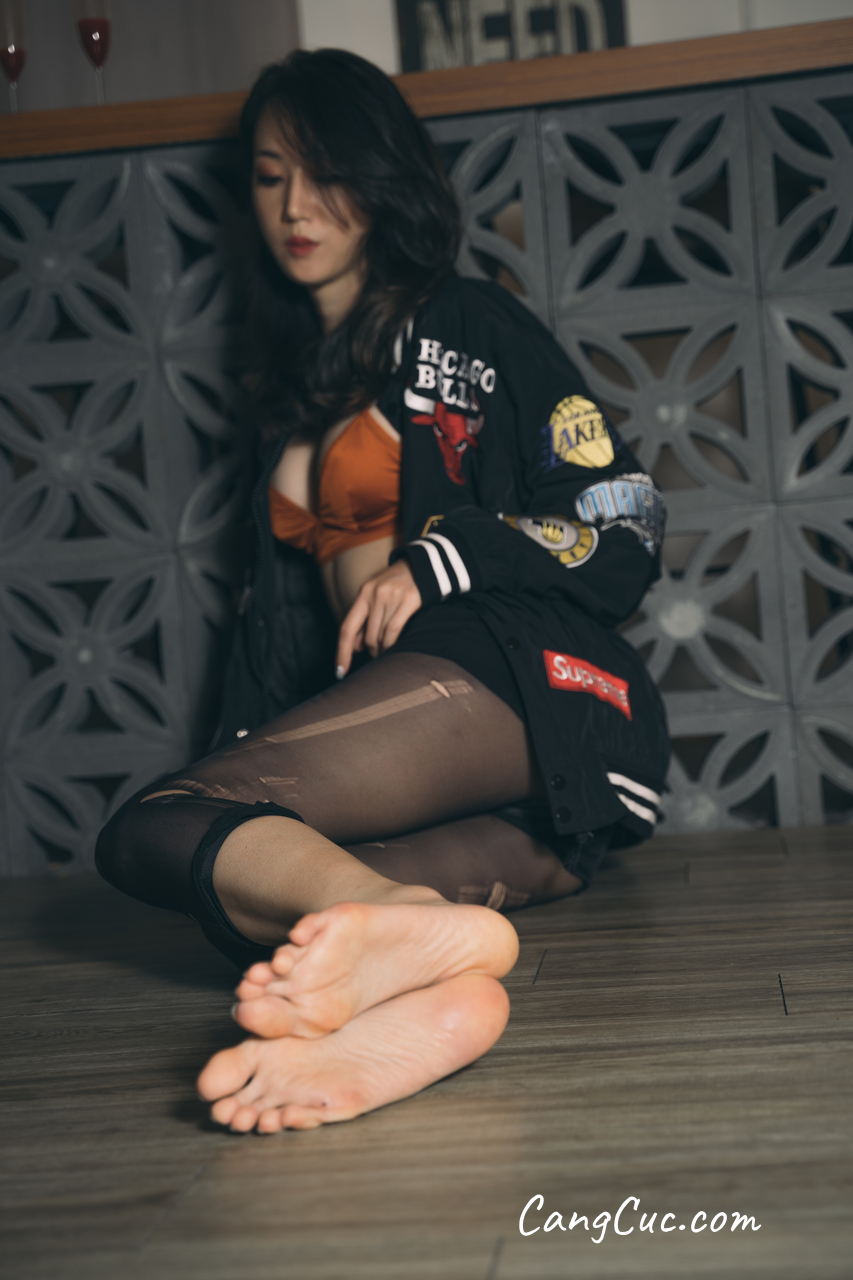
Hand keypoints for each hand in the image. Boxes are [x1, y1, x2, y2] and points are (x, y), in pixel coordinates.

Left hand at [335, 559, 421, 676]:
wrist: (426, 565)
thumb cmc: (399, 584)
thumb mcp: (377, 596)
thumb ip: (365, 619)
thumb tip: (354, 647)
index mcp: (364, 593)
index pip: (347, 628)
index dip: (342, 652)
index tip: (340, 672)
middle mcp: (375, 593)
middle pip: (366, 636)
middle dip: (371, 652)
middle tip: (377, 657)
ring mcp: (392, 596)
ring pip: (380, 636)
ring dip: (382, 650)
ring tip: (386, 653)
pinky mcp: (410, 599)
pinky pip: (394, 630)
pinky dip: (392, 644)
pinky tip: (395, 649)